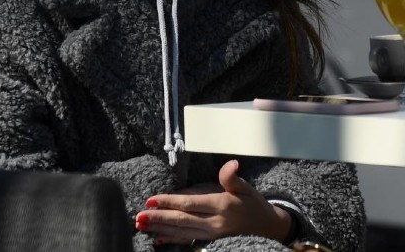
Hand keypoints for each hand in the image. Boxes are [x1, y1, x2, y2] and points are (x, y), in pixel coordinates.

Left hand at [135, 159, 291, 242]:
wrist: (267, 227)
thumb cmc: (254, 204)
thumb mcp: (246, 187)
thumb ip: (232, 178)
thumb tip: (231, 164)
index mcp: (221, 206)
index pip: (190, 204)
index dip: (169, 202)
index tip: (151, 200)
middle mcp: (214, 222)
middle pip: (181, 220)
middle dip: (158, 218)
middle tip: (138, 216)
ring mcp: (211, 234)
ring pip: (181, 231)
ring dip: (160, 228)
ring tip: (142, 225)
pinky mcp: (209, 240)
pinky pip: (187, 240)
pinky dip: (172, 239)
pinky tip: (157, 239)